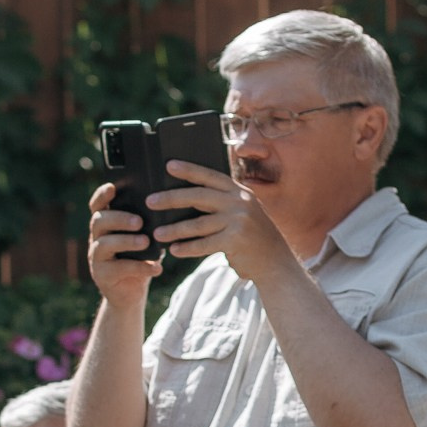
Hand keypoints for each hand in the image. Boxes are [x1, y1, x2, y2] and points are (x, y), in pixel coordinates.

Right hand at [86, 184, 163, 306]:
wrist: (130, 293)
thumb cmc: (139, 258)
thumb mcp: (143, 237)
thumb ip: (147, 223)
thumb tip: (168, 206)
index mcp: (106, 224)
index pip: (97, 205)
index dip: (102, 194)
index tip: (113, 187)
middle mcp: (97, 238)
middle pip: (99, 221)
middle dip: (119, 219)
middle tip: (139, 222)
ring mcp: (96, 257)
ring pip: (104, 244)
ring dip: (127, 241)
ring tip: (146, 242)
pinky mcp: (102, 276)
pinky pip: (119, 269)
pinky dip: (140, 267)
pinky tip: (157, 268)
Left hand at [146, 160, 294, 281]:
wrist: (275, 261)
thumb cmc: (252, 237)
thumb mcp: (242, 212)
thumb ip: (221, 203)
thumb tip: (184, 199)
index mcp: (239, 191)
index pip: (210, 176)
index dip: (189, 170)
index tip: (169, 165)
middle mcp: (240, 202)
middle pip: (199, 197)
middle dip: (171, 198)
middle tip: (150, 201)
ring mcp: (239, 220)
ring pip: (198, 224)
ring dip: (174, 229)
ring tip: (157, 234)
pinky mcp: (235, 240)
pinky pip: (204, 244)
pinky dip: (187, 248)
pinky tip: (174, 250)